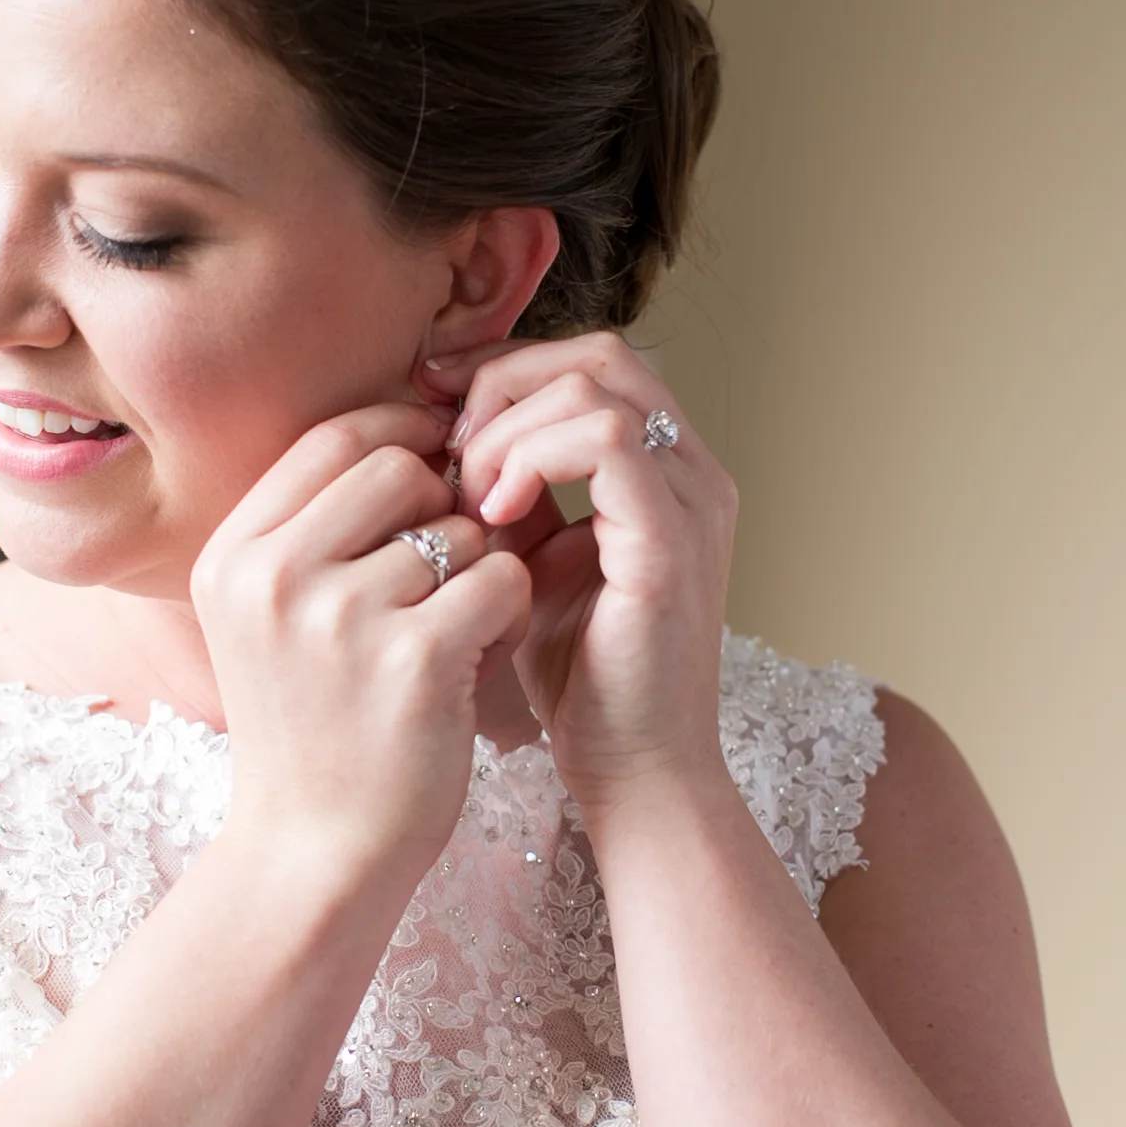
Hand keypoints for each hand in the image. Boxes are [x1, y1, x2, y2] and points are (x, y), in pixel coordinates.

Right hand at [191, 401, 533, 889]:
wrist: (312, 855)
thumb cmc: (309, 729)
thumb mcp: (270, 621)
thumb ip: (316, 531)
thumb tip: (414, 434)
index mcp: (232, 557)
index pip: (331, 437)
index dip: (400, 433)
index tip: (438, 460)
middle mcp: (275, 577)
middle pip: (398, 469)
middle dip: (442, 505)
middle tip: (448, 570)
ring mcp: (342, 618)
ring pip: (459, 530)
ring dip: (480, 571)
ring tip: (458, 632)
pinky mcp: (415, 659)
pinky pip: (500, 581)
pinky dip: (509, 614)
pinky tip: (483, 657)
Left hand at [425, 333, 736, 812]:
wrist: (633, 773)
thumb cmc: (580, 682)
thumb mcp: (529, 563)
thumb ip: (509, 494)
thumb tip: (441, 433)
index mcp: (664, 474)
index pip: (588, 363)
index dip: (504, 371)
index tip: (433, 413)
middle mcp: (693, 474)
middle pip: (597, 353)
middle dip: (503, 383)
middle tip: (446, 446)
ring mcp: (691, 502)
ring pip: (597, 384)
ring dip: (509, 424)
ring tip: (468, 493)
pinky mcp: (670, 540)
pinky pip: (605, 440)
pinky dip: (533, 457)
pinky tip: (492, 514)